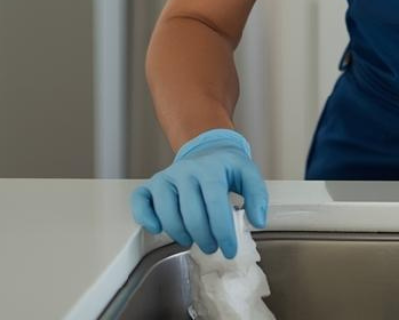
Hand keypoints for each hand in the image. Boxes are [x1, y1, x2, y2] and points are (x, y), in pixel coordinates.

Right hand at [131, 128, 269, 258]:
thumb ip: (257, 196)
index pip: (215, 207)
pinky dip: (146, 218)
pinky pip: (140, 202)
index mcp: (211, 169)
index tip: (229, 250)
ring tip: (193, 240)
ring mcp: (166, 177)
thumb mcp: (248, 174)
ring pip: (167, 214)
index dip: (223, 233)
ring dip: (180, 234)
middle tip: (213, 247)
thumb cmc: (226, 166)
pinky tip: (159, 228)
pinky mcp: (151, 184)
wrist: (207, 148)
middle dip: (204, 239)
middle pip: (192, 215)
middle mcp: (185, 171)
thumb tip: (257, 221)